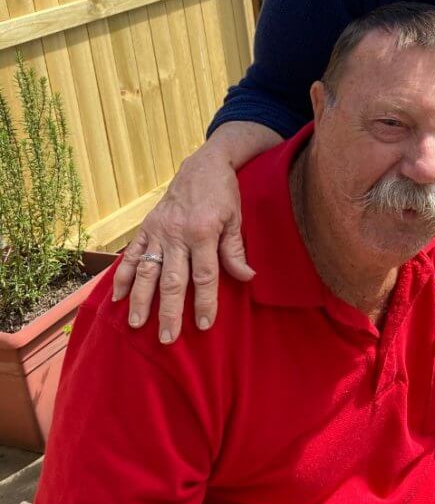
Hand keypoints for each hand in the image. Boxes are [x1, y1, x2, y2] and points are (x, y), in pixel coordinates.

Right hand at [111, 144, 254, 342]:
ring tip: (137, 324)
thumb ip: (235, 250)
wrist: (202, 165)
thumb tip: (247, 277)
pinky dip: (123, 277)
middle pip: (173, 280)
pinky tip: (118, 298)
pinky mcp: (146, 228)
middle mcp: (177, 234)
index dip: (205, 302)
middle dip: (170, 311)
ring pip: (147, 271)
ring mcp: (158, 232)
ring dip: (141, 300)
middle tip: (167, 338)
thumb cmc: (223, 194)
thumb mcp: (236, 219)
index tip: (205, 325)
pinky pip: (131, 255)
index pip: (205, 275)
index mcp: (203, 232)